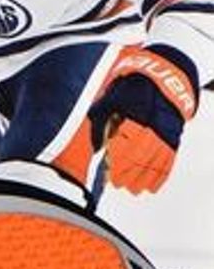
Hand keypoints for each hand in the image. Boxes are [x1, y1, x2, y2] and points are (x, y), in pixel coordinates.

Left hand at [89, 46, 197, 193]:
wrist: (159, 78)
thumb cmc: (130, 89)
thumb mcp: (110, 100)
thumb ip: (100, 121)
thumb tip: (94, 145)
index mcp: (135, 115)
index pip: (126, 143)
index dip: (117, 160)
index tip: (108, 171)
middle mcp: (152, 125)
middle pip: (140, 155)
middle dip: (128, 171)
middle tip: (118, 183)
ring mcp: (165, 133)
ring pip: (155, 160)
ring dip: (143, 177)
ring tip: (132, 189)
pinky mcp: (173, 138)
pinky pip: (168, 160)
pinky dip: (160, 175)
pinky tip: (151, 186)